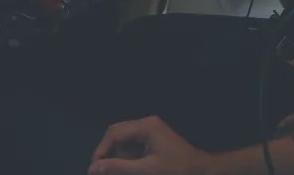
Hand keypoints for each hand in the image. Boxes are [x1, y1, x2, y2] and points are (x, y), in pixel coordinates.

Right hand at [89, 116, 210, 174]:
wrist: (200, 169)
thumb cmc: (175, 168)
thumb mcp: (146, 169)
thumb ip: (120, 167)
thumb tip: (94, 167)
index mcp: (146, 126)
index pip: (114, 133)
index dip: (101, 150)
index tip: (93, 168)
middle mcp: (147, 122)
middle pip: (117, 133)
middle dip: (108, 152)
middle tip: (101, 170)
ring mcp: (150, 128)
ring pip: (123, 138)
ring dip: (117, 155)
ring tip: (117, 170)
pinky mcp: (153, 136)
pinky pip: (132, 143)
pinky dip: (127, 155)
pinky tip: (129, 167)